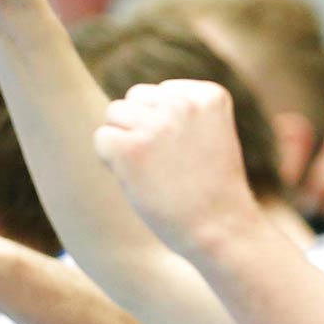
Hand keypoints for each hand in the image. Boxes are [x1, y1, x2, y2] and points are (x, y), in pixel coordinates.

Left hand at [93, 80, 263, 257]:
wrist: (221, 231)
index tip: (186, 153)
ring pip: (114, 113)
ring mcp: (157, 124)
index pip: (162, 92)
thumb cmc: (212, 190)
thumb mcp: (210, 136)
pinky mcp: (131, 148)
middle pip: (135, 98)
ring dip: (124, 141)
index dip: (164, 123)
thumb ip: (180, 112)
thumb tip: (125, 106)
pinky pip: (102, 138)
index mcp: (209, 95)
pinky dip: (111, 160)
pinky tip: (137, 180)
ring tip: (152, 171)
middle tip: (164, 165)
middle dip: (139, 126)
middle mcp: (183, 103)